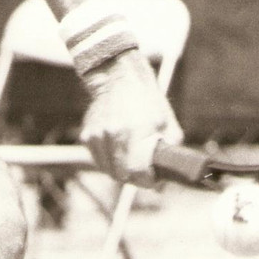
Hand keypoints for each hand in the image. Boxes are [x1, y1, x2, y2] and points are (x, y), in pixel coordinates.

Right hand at [78, 50, 182, 186]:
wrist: (119, 78)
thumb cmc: (147, 100)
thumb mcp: (167, 121)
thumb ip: (170, 149)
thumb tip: (168, 175)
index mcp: (136, 130)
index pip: (138, 172)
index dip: (148, 180)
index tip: (154, 179)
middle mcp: (114, 134)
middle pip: (122, 175)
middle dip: (136, 178)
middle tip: (144, 171)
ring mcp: (98, 135)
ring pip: (109, 170)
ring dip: (121, 170)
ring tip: (131, 158)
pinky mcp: (87, 135)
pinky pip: (99, 160)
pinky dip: (109, 160)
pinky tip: (118, 148)